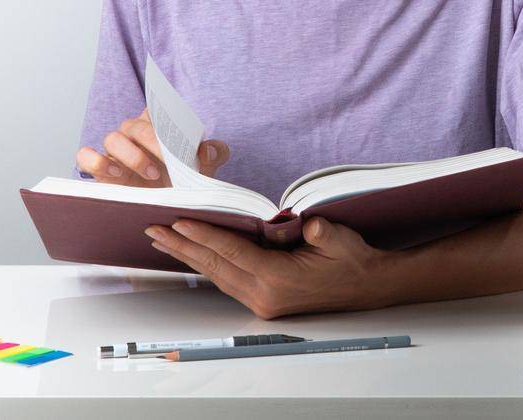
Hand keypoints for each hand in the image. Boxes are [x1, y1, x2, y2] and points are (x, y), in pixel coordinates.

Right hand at [75, 108, 229, 186]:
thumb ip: (214, 154)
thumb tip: (207, 149)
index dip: (168, 119)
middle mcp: (133, 134)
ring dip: (131, 154)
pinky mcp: (100, 170)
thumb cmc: (183, 180)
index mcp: (157, 125)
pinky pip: (86, 157)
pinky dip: (96, 161)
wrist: (167, 207)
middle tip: (171, 162)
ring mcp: (115, 152)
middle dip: (154, 141)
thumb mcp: (204, 169)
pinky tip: (115, 175)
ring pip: (112, 138)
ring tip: (151, 174)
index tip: (182, 137)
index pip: (157, 109)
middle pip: (135, 125)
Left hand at [144, 216, 391, 318]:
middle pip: (213, 265)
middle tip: (153, 230)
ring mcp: (262, 302)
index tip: (177, 221)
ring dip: (189, 256)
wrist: (369, 286)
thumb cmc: (353, 259)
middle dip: (182, 246)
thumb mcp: (338, 239)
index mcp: (278, 279)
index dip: (202, 234)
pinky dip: (207, 265)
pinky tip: (194, 255)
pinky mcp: (263, 302)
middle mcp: (264, 295)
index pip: (230, 252)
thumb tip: (298, 223)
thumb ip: (318, 231)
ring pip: (215, 275)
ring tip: (164, 240)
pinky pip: (226, 280)